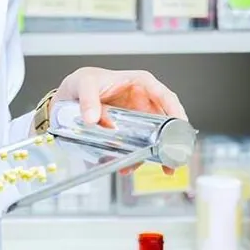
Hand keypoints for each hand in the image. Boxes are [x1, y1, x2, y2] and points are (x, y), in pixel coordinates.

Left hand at [53, 67, 186, 173]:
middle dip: (170, 143)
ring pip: (153, 138)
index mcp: (140, 83)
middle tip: (170, 162)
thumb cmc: (82, 81)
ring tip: (138, 168)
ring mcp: (137, 118)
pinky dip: (134, 158)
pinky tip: (125, 167)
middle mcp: (143, 101)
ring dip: (151, 155)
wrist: (68, 98)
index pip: (165, 95)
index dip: (176, 111)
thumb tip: (92, 118)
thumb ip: (88, 98)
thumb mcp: (84, 83)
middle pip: (166, 122)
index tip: (181, 127)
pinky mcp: (128, 133)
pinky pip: (137, 147)